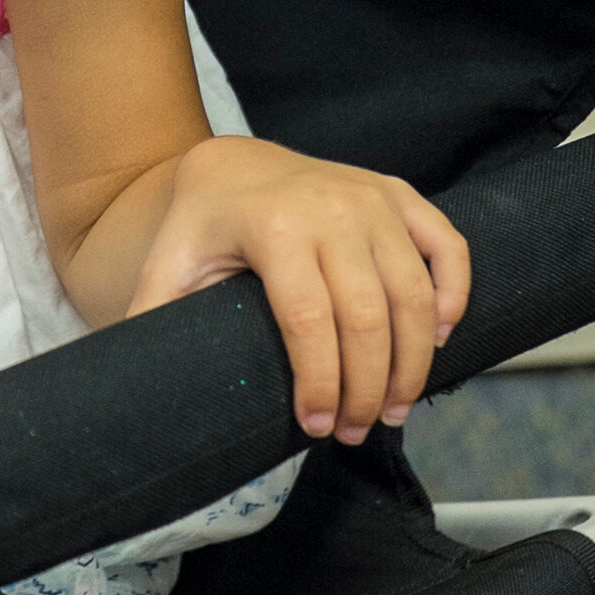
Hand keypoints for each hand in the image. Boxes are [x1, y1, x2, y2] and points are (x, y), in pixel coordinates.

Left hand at [127, 138, 469, 444]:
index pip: (307, 320)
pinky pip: (447, 246)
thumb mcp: (167, 266)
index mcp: (272, 228)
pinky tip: (438, 340)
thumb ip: (153, 320)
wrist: (233, 163)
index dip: (318, 381)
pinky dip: (454, 295)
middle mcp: (331, 209)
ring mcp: (372, 199)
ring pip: (413, 293)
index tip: (314, 425)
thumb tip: (140, 387)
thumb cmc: (201, 225)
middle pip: (366, 316)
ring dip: (411, 362)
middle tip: (354, 431)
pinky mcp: (400, 195)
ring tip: (393, 409)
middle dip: (366, 387)